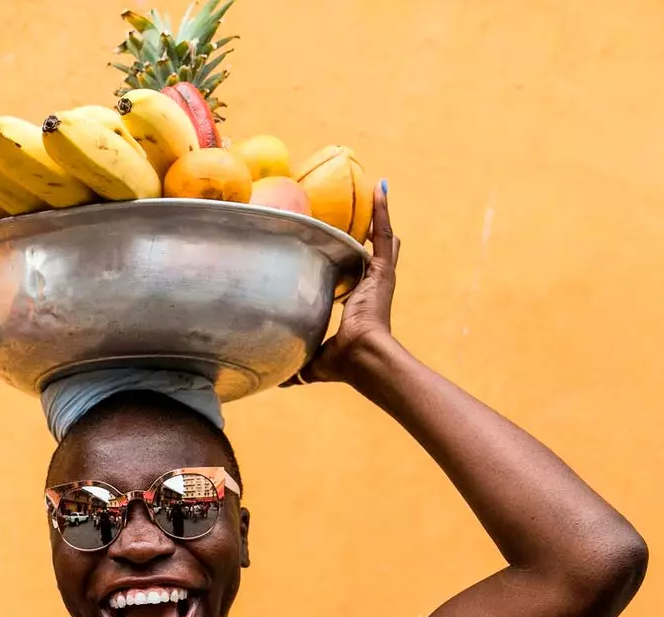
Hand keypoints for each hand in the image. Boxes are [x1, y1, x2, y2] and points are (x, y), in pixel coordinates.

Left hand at [291, 182, 399, 385]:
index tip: (342, 248)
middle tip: (369, 210)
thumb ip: (298, 367)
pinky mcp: (383, 272)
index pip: (356, 276)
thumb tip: (280, 380)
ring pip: (381, 238)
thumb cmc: (343, 363)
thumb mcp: (315, 361)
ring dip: (378, 215)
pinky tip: (380, 187)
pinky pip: (382, 234)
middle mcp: (372, 286)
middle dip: (371, 233)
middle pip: (374, 253)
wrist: (363, 358)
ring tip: (376, 190)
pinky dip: (382, 211)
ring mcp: (380, 277)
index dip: (350, 262)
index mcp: (358, 304)